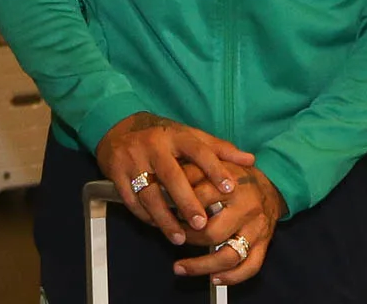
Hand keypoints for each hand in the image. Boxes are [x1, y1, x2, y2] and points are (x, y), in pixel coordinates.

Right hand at [95, 112, 256, 245]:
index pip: (200, 151)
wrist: (120, 129)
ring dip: (164, 218)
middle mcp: (155, 145)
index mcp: (177, 135)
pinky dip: (144, 216)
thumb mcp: (191, 136)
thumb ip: (220, 149)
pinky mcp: (116, 174)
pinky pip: (131, 200)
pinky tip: (158, 227)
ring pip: (149, 193)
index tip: (230, 189)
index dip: (216, 169)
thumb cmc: (165, 137)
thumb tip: (251, 160)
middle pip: (172, 176)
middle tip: (201, 224)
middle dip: (187, 201)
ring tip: (178, 237)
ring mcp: (133, 159)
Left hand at [174, 164, 284, 285]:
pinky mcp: (264, 243)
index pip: (200, 200)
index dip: (178, 209)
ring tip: (179, 268)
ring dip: (202, 266)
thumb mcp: (217, 165)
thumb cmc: (238, 177)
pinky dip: (232, 277)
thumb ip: (192, 171)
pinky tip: (213, 278)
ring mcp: (256, 229)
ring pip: (229, 255)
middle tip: (173, 237)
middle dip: (187, 239)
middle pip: (212, 232)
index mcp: (234, 186)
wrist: (272, 186)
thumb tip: (162, 184)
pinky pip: (250, 267)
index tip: (163, 214)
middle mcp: (247, 208)